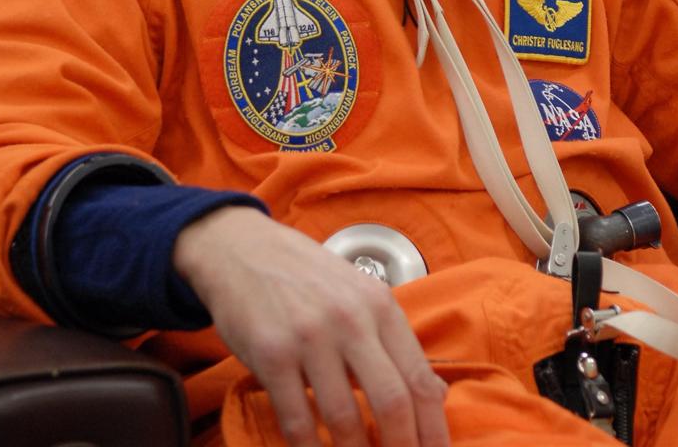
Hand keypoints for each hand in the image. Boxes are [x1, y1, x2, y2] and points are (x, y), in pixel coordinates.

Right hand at [173, 206, 449, 446]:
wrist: (242, 248)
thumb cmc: (306, 275)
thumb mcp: (359, 293)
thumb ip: (392, 341)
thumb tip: (434, 395)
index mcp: (379, 305)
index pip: (420, 379)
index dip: (433, 430)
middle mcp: (350, 319)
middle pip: (392, 402)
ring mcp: (309, 336)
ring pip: (344, 418)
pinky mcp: (271, 353)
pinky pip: (297, 420)